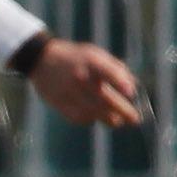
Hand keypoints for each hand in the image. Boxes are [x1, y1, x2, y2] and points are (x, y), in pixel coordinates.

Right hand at [27, 39, 141, 128]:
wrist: (42, 60)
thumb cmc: (76, 57)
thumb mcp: (95, 54)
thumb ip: (116, 68)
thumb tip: (134, 87)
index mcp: (90, 61)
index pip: (108, 71)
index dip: (120, 82)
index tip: (131, 93)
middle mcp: (80, 76)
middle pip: (104, 98)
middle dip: (123, 111)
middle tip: (135, 119)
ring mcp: (69, 91)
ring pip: (94, 112)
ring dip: (110, 119)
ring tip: (118, 121)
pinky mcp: (60, 103)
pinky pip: (80, 117)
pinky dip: (91, 119)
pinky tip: (96, 117)